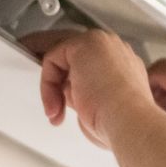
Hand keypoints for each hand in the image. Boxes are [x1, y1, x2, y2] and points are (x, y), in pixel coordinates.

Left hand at [17, 28, 154, 151]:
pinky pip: (53, 58)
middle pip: (74, 49)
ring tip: (50, 107)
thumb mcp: (98, 107)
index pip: (89, 61)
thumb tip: (66, 93)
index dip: (68, 75)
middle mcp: (115, 49)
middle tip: (35, 76)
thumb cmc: (121, 123)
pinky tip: (54, 105)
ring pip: (61, 53)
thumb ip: (83, 93)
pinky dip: (48, 84)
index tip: (56, 90)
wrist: (130, 122)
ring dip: (49, 82)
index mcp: (124, 65)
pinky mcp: (85, 44)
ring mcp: (102, 43)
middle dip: (52, 65)